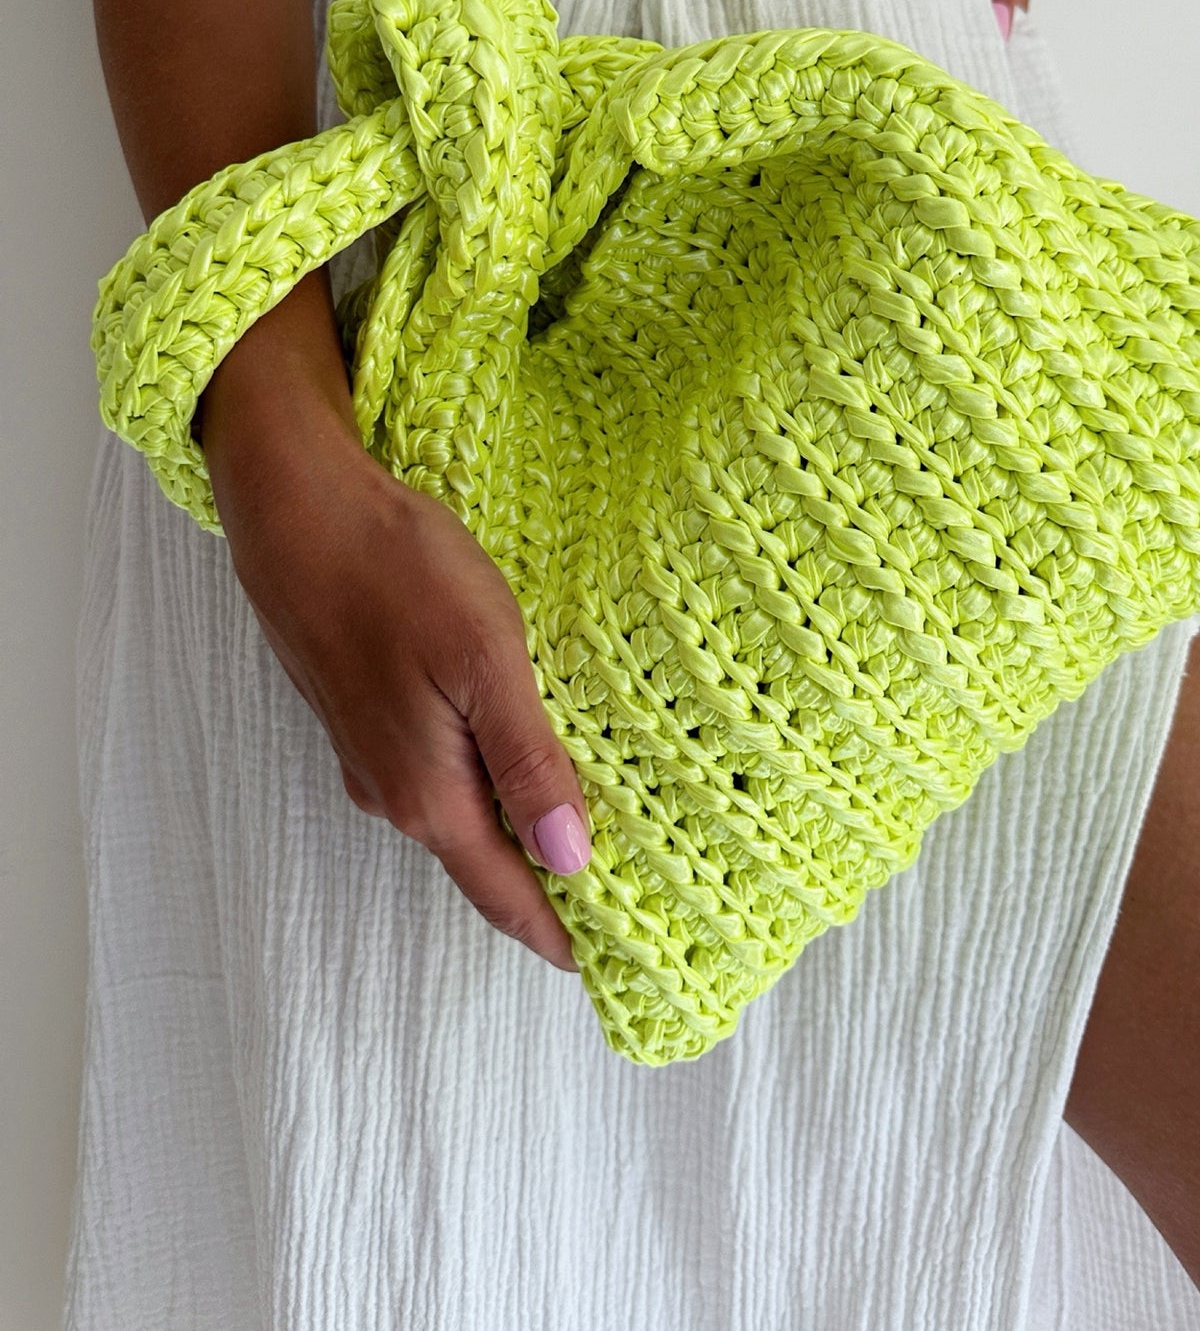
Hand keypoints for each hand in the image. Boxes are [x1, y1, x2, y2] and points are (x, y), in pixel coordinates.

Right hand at [203, 369, 589, 973]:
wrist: (297, 510)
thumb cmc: (396, 571)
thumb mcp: (486, 659)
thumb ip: (528, 762)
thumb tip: (570, 859)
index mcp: (430, 794)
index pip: (508, 895)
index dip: (564, 932)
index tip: (621, 962)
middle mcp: (397, 794)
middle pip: (486, 865)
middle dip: (551, 887)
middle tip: (628, 899)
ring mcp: (374, 757)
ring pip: (463, 817)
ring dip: (520, 831)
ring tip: (590, 834)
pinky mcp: (367, 715)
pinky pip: (440, 775)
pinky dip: (488, 784)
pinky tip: (523, 760)